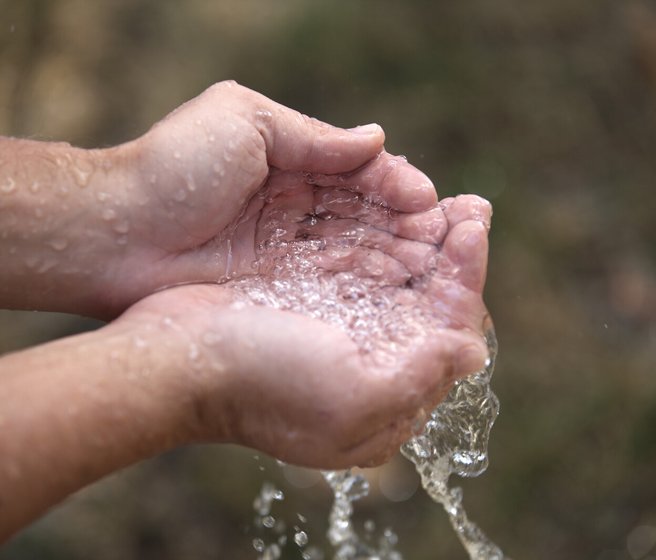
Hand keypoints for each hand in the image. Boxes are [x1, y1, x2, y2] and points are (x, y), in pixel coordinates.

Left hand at [94, 82, 436, 316]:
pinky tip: (403, 290)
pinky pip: (334, 284)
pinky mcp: (280, 288)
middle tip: (455, 239)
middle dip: (410, 225)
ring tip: (442, 266)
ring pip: (358, 251)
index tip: (432, 202)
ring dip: (399, 256)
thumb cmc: (175, 166)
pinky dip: (369, 284)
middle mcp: (296, 208)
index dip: (397, 187)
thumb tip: (377, 138)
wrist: (116, 232)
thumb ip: (314, 136)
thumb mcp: (247, 123)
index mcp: (291, 162)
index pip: (359, 174)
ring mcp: (289, 252)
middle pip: (366, 217)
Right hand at [117, 187, 491, 468]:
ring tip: (440, 202)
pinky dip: (375, 238)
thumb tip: (471, 352)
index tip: (473, 228)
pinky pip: (352, 266)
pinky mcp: (303, 304)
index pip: (446, 332)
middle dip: (448, 254)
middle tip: (470, 208)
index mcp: (385, 401)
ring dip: (416, 240)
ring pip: (390, 282)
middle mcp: (364, 367)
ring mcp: (332, 334)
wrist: (175, 359)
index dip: (465, 278)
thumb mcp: (352, 397)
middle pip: (422, 304)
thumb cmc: (261, 382)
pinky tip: (390, 211)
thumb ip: (421, 377)